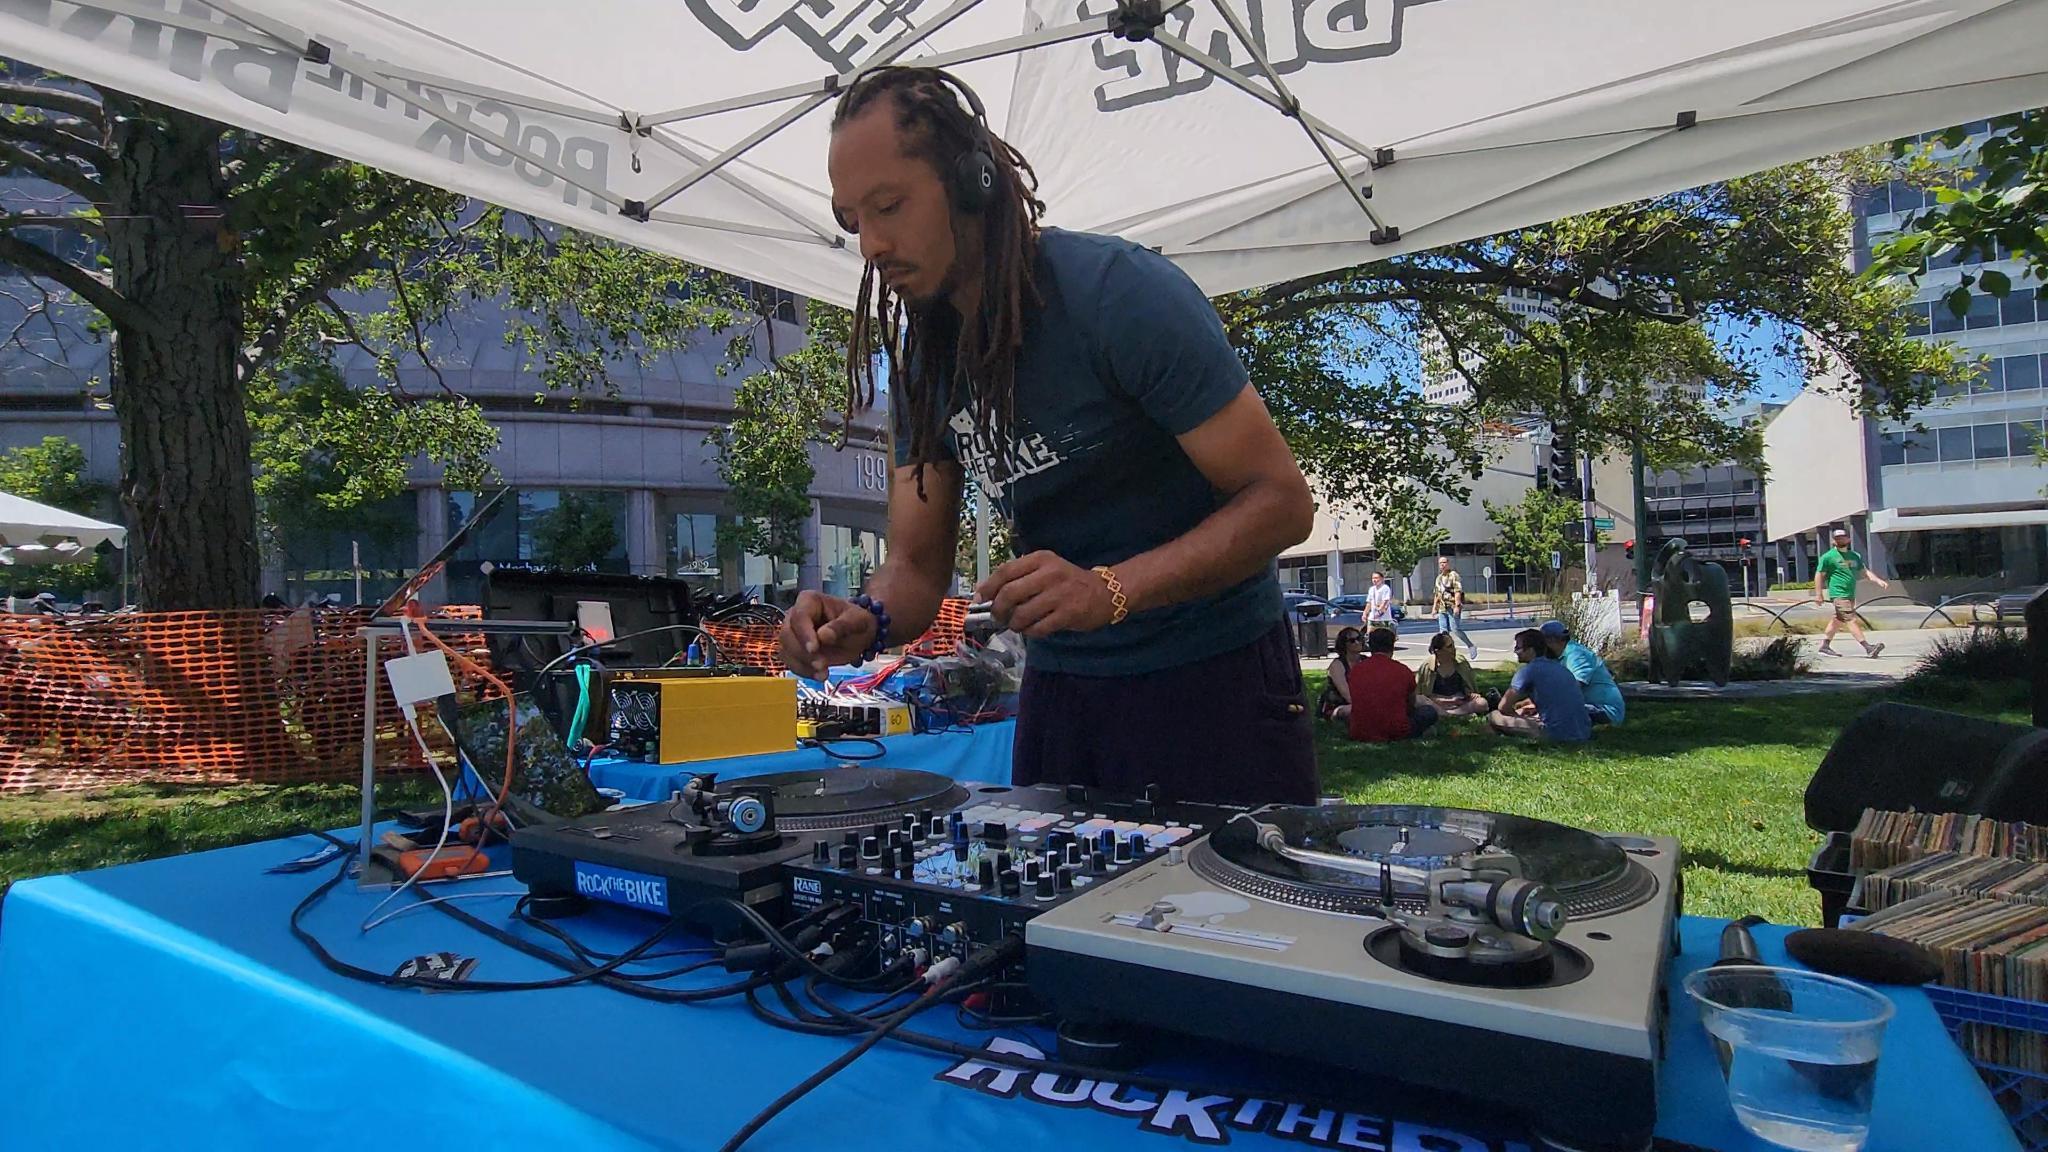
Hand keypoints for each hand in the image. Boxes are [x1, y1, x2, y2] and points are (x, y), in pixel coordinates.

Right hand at [778, 590, 877, 679]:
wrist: (857, 636)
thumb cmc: (856, 622)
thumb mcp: (857, 621)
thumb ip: (841, 627)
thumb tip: (823, 636)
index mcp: (810, 601)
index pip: (800, 616)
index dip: (804, 633)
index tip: (814, 649)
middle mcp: (796, 614)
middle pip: (787, 634)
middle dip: (803, 653)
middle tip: (821, 666)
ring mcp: (792, 633)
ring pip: (785, 650)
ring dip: (802, 665)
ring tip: (823, 674)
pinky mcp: (792, 650)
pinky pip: (790, 662)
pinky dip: (803, 671)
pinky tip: (819, 675)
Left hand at [975, 551, 1115, 638]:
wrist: (1105, 592)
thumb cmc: (1068, 581)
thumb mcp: (1046, 569)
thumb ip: (1020, 577)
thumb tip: (986, 593)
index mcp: (1041, 559)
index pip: (1005, 571)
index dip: (987, 587)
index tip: (979, 599)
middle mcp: (1049, 574)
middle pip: (1010, 593)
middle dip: (998, 609)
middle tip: (998, 617)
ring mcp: (1059, 594)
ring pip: (1022, 614)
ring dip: (1014, 623)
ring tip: (1017, 624)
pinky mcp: (1068, 614)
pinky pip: (1038, 628)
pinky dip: (1030, 632)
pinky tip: (1033, 629)